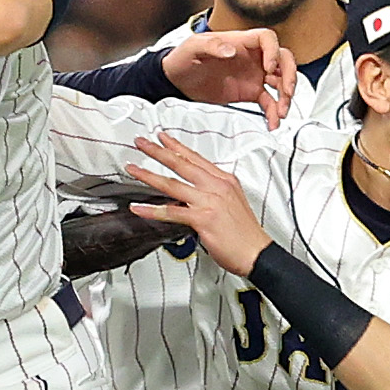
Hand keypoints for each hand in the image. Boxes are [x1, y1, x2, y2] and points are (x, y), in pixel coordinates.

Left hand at [123, 133, 270, 277]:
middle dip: (158, 151)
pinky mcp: (203, 219)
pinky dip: (152, 210)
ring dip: (148, 175)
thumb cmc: (244, 233)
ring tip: (133, 169)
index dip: (177, 146)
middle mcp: (216, 187)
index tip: (163, 138)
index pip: (196, 158)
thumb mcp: (231, 202)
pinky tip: (138, 208)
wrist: (256, 252)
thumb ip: (211, 193)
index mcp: (224, 180)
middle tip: (142, 142)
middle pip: (182, 163)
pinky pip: (171, 212)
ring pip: (172, 184)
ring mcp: (209, 201)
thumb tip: (192, 192)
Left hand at [159, 25, 296, 120]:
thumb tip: (231, 51)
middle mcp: (252, 57)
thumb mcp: (193, 47)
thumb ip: (212, 46)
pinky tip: (272, 123)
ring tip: (280, 112)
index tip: (268, 68)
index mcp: (241, 42)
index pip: (267, 38)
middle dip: (290, 75)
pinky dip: (273, 113)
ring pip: (280, 82)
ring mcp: (253, 75)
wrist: (176, 80)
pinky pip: (268, 102)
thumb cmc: (183, 57)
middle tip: (287, 91)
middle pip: (283, 60)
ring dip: (285, 97)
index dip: (273, 51)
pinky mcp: (250, 92)